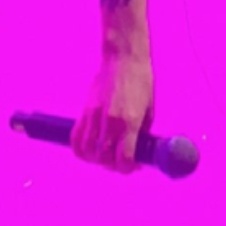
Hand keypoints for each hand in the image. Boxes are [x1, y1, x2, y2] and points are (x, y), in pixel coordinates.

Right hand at [70, 52, 153, 173]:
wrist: (123, 57)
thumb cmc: (142, 81)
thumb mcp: (150, 109)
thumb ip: (142, 133)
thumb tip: (139, 153)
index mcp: (130, 122)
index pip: (123, 159)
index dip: (127, 168)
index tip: (132, 166)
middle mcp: (109, 122)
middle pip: (103, 159)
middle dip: (112, 166)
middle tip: (119, 162)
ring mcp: (94, 116)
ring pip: (86, 151)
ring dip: (95, 159)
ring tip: (104, 155)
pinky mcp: (84, 111)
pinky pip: (75, 138)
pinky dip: (81, 149)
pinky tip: (90, 148)